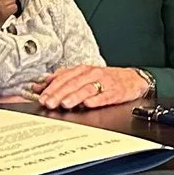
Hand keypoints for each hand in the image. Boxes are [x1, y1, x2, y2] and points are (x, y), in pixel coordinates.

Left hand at [34, 65, 151, 110]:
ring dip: (75, 96)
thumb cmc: (105, 79)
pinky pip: (105, 96)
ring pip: (87, 89)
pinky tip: (88, 104)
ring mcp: (104, 83)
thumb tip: (41, 84)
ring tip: (65, 103)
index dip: (51, 87)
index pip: (64, 78)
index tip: (41, 96)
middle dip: (59, 94)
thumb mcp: (83, 76)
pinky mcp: (116, 92)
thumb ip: (62, 79)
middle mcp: (92, 74)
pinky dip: (96, 100)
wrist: (132, 79)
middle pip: (73, 83)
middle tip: (49, 102)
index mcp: (83, 70)